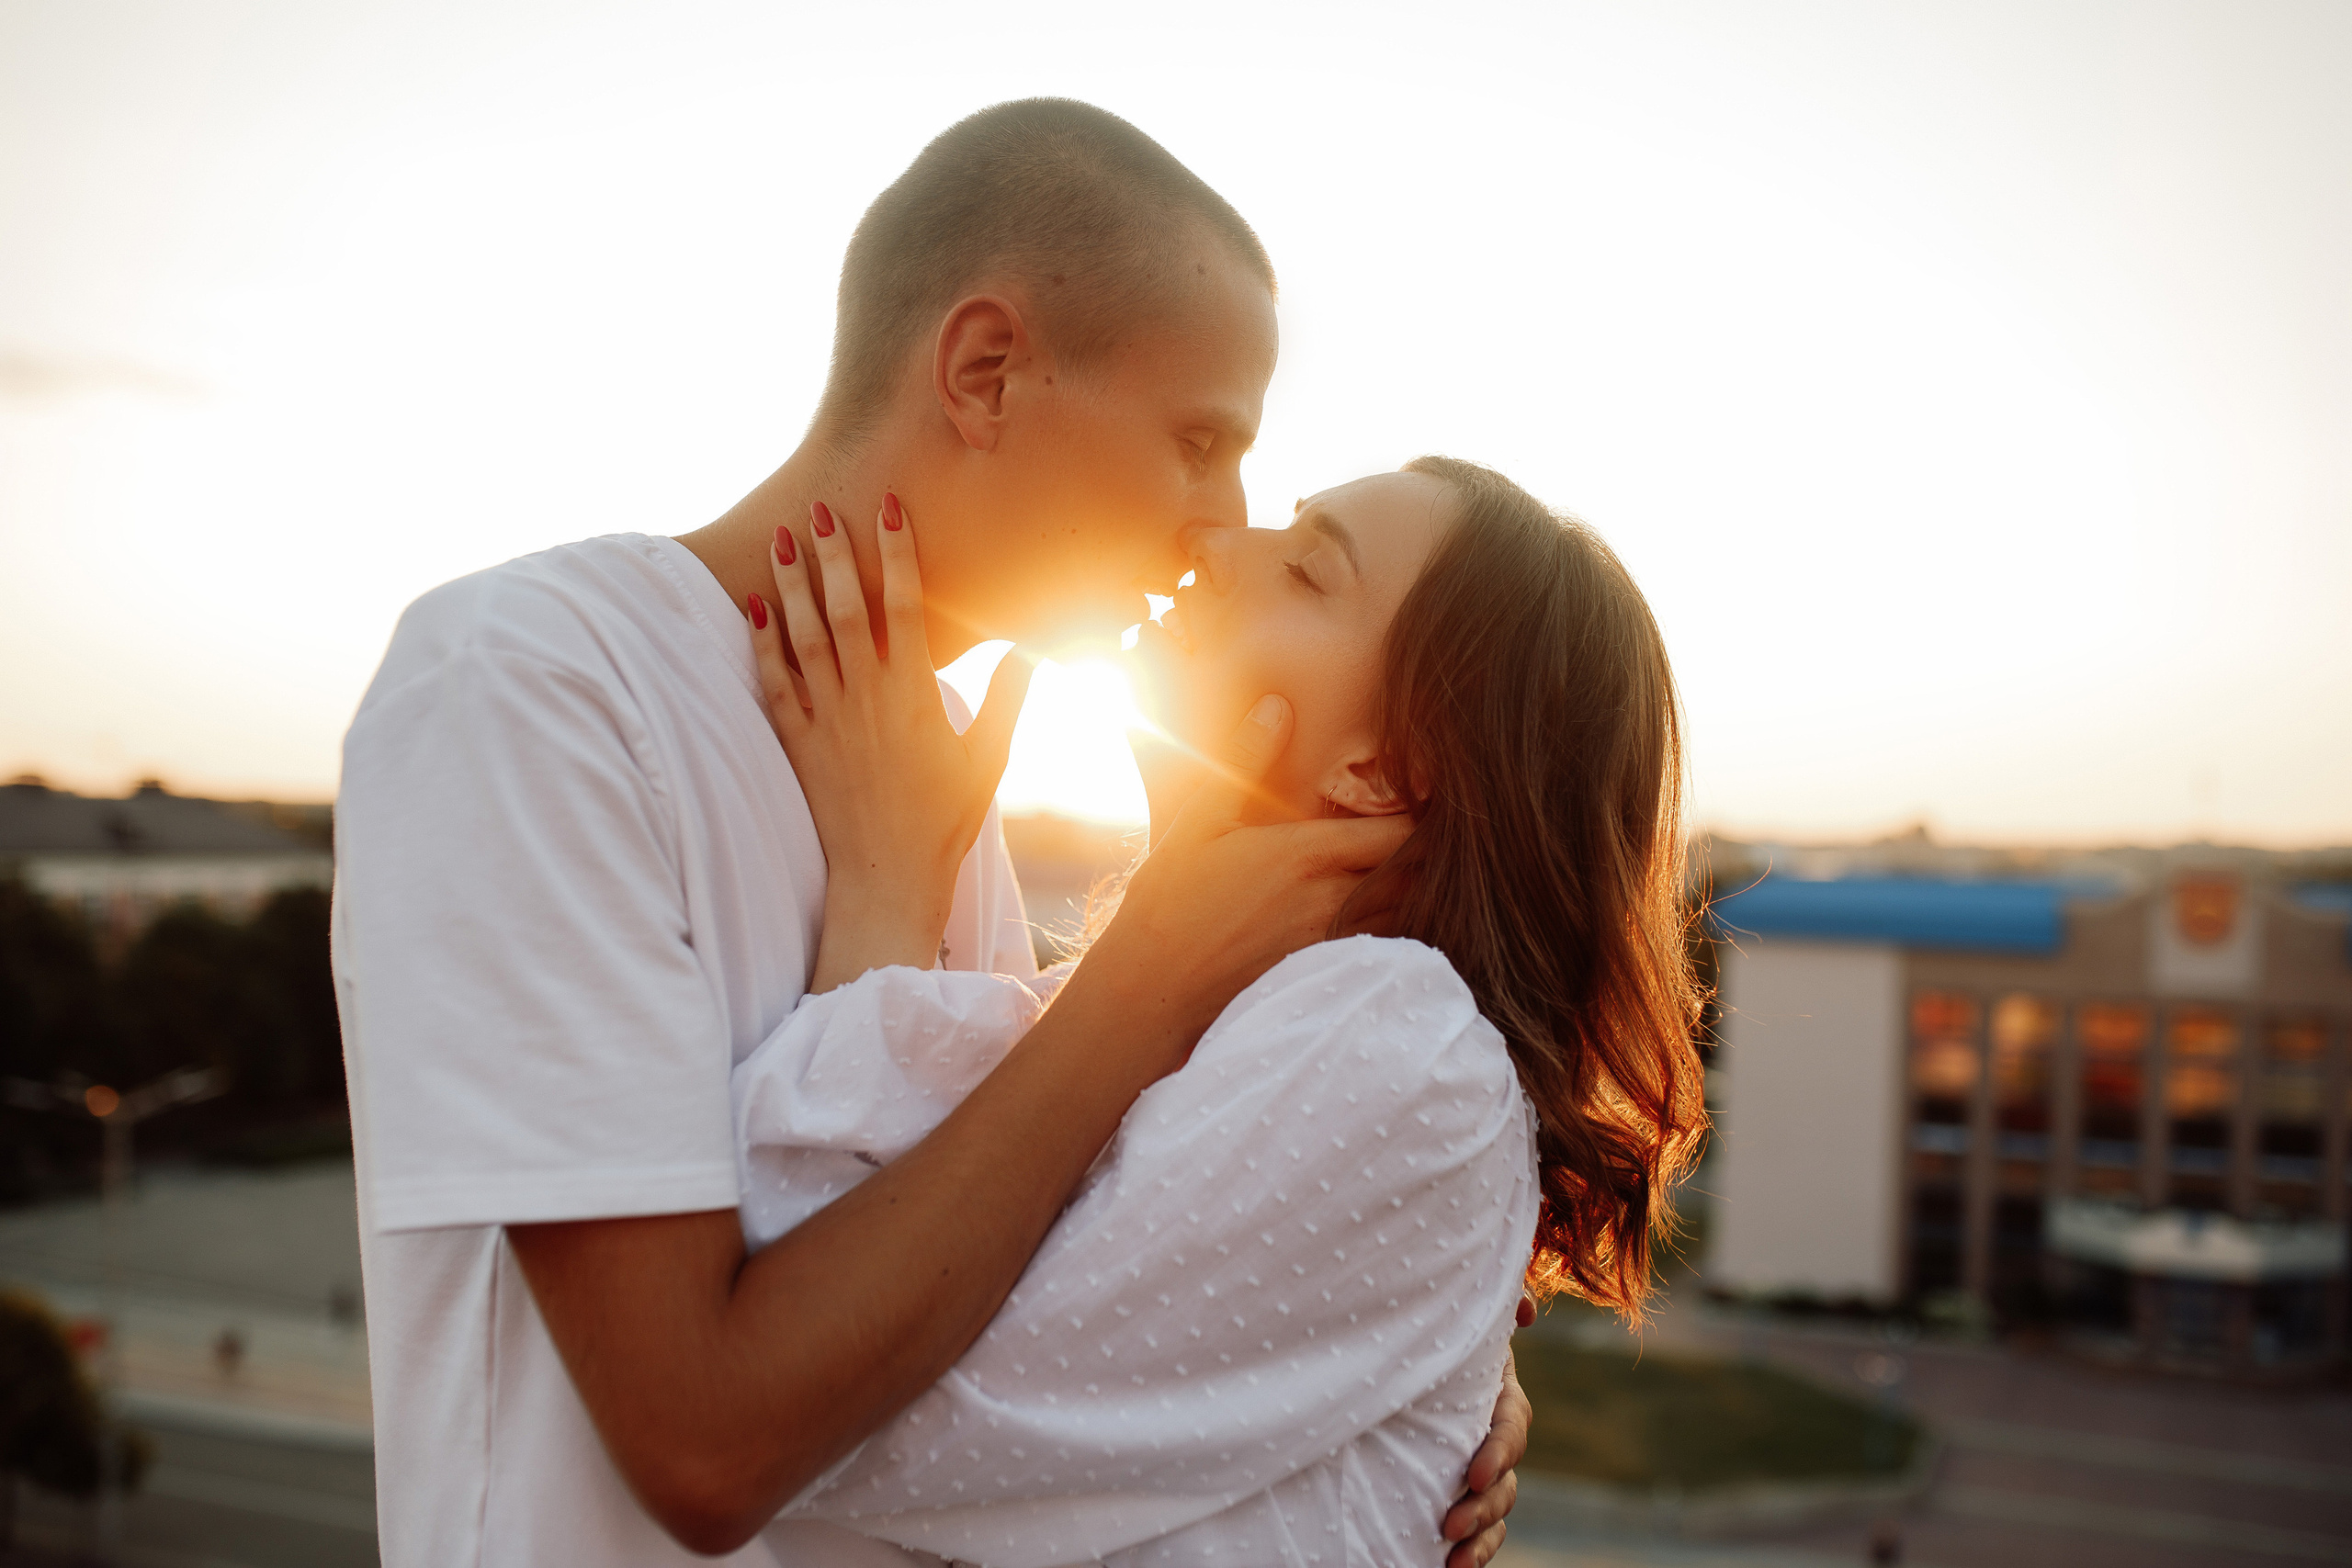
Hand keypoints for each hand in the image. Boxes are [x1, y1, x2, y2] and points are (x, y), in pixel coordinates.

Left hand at [750, 496, 1033, 990]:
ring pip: (803, 637)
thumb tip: (1032, 646)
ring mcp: (826, 718)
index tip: (889, 509)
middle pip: (845, 609)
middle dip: (832, 555)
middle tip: (819, 508)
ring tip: (780, 539)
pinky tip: (754, 606)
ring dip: (791, 585)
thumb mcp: (989, 757)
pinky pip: (773, 682)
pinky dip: (761, 642)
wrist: (887, 875)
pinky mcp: (798, 742)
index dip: (897, 553)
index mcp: (913, 694)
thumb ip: (1009, 697)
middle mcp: (865, 697)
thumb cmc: (944, 819)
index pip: (904, 606)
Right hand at [1062, 694, 1411, 1057]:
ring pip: (1404, 915)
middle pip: (1416, 875)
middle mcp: (1330, 900)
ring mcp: (1331, 943)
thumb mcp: (1199, 822)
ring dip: (1412, 892)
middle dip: (1426, 854)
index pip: (1401, 833)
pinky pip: (1380, 946)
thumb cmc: (1169, 902)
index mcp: (1306, 855)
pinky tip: (1375, 913)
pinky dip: (1390, 926)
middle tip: (1424, 833)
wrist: (1152, 988)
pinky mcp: (1323, 972)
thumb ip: (1244, 761)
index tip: (1420, 800)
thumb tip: (1276, 706)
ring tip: (1407, 870)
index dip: (1420, 816)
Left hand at [1441, 1302, 1534, 1567]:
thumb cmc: (1432, 1334)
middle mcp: (1495, 1436)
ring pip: (1498, 1509)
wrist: (1405, 1366)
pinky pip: (1482, 1532)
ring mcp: (1482, 1469)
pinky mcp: (1464, 1495)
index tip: (1474, 1475)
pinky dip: (1474, 1553)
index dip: (1498, 1452)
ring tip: (1450, 1554)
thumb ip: (1492, 1305)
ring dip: (1479, 1536)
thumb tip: (1527, 1312)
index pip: (1511, 1427)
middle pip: (1507, 1479)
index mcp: (1498, 1394)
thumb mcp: (1457, 1318)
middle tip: (1449, 1524)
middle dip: (1482, 1506)